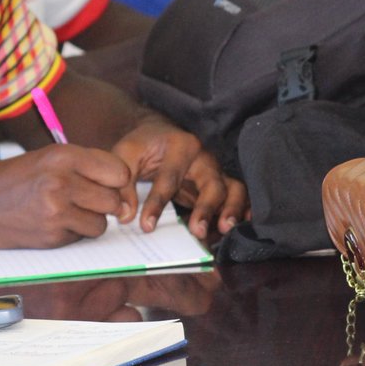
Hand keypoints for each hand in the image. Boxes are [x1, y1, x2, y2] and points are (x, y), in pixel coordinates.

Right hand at [0, 145, 132, 248]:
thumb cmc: (10, 179)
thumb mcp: (45, 158)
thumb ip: (82, 165)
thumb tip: (122, 182)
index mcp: (62, 155)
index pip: (118, 170)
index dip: (117, 180)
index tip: (109, 184)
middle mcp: (62, 181)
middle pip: (113, 199)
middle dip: (106, 204)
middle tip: (87, 201)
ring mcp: (57, 211)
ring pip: (101, 223)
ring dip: (91, 222)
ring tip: (67, 212)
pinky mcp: (52, 236)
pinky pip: (81, 238)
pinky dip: (72, 234)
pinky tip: (51, 224)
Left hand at [111, 117, 247, 238]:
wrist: (161, 134)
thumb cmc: (144, 145)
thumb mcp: (126, 154)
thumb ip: (124, 184)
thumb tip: (126, 215)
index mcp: (180, 146)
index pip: (170, 177)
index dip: (157, 203)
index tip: (146, 226)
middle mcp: (204, 158)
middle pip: (213, 182)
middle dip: (207, 207)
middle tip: (197, 230)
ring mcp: (216, 171)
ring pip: (234, 189)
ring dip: (232, 210)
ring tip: (224, 230)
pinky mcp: (221, 185)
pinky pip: (238, 198)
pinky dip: (241, 212)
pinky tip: (240, 227)